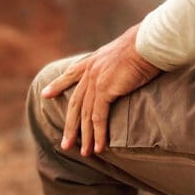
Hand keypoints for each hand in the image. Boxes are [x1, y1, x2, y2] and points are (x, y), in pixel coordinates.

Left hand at [41, 23, 163, 156]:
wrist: (149, 42)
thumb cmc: (146, 44)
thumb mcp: (127, 50)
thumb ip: (120, 61)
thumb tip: (129, 64)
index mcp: (95, 60)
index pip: (72, 73)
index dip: (58, 84)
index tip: (45, 95)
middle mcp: (91, 70)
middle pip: (75, 102)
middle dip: (70, 125)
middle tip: (65, 143)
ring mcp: (96, 81)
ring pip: (85, 114)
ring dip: (85, 136)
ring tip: (85, 153)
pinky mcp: (104, 90)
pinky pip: (98, 117)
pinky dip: (98, 134)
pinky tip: (99, 147)